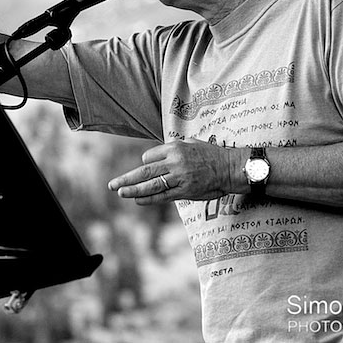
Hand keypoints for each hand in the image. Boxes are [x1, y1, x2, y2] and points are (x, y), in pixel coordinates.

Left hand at [108, 139, 239, 204]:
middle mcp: (175, 162)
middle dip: (126, 178)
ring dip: (133, 190)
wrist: (230, 168)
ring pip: (151, 184)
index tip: (144, 168)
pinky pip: (163, 196)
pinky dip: (149, 198)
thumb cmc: (211, 155)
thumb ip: (174, 149)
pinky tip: (137, 200)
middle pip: (144, 171)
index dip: (144, 163)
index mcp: (175, 148)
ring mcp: (179, 177)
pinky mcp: (185, 191)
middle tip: (112, 184)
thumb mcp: (191, 143)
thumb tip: (158, 155)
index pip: (149, 157)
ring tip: (119, 192)